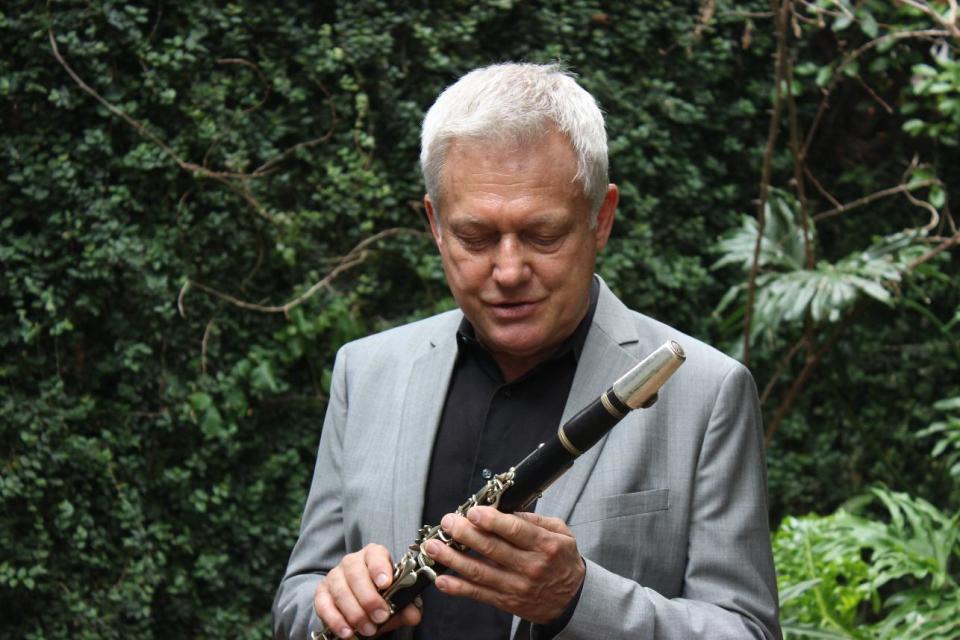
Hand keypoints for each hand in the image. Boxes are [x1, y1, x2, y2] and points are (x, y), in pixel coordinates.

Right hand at [314, 543, 422, 638]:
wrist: (359, 604)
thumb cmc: (380, 597)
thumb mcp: (396, 601)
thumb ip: (406, 606)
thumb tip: (413, 615)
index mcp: (373, 556)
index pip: (375, 554)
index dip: (379, 568)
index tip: (386, 583)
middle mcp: (352, 562)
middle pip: (356, 574)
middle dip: (369, 598)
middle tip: (380, 617)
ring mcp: (334, 576)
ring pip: (341, 591)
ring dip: (355, 613)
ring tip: (368, 629)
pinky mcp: (321, 593)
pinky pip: (324, 605)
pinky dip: (336, 621)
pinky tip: (347, 632)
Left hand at [423, 506, 584, 623]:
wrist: (571, 600)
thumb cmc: (562, 560)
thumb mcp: (560, 533)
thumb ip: (535, 519)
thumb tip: (506, 510)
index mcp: (545, 545)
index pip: (515, 530)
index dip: (491, 521)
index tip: (472, 512)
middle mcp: (530, 566)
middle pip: (492, 549)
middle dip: (465, 534)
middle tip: (448, 522)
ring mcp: (516, 586)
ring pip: (479, 572)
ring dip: (452, 559)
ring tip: (433, 547)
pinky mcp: (506, 602)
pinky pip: (478, 594)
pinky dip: (457, 588)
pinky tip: (441, 579)